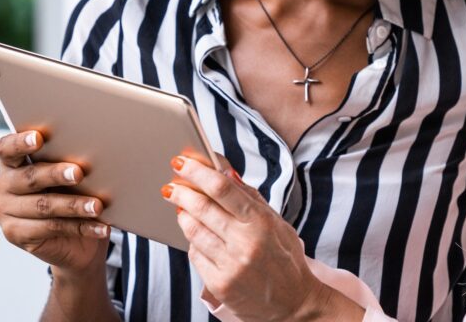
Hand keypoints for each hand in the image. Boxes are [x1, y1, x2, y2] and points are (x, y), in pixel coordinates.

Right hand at [0, 129, 108, 275]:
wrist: (71, 238)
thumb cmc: (69, 192)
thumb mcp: (66, 175)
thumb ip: (67, 162)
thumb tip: (92, 155)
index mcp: (10, 163)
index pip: (7, 148)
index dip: (21, 142)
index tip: (39, 138)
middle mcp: (2, 186)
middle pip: (29, 177)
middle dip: (56, 174)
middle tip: (78, 173)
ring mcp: (4, 212)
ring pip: (43, 205)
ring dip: (74, 205)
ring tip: (97, 206)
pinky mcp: (15, 235)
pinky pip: (52, 228)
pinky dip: (81, 228)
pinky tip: (100, 227)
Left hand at [163, 156, 340, 321]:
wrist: (294, 302)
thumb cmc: (285, 259)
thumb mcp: (276, 222)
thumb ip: (250, 197)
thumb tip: (224, 169)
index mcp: (261, 222)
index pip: (222, 188)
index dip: (197, 172)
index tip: (181, 162)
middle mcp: (245, 242)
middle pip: (201, 207)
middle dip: (181, 192)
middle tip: (171, 185)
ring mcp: (231, 265)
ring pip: (193, 231)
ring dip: (183, 215)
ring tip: (181, 208)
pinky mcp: (220, 284)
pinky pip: (195, 255)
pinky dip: (193, 242)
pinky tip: (197, 237)